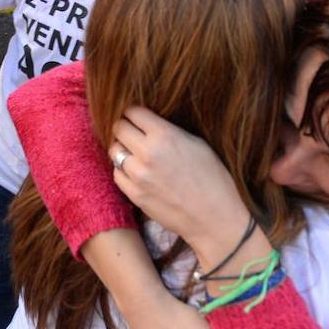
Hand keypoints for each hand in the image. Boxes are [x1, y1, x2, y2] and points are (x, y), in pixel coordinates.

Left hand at [109, 106, 248, 244]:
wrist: (214, 217)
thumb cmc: (213, 178)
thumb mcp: (198, 144)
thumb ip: (169, 130)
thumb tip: (149, 123)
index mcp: (165, 135)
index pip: (133, 111)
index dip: (134, 113)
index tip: (138, 118)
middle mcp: (147, 152)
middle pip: (118, 128)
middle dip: (125, 128)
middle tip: (133, 134)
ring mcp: (138, 175)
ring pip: (114, 151)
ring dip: (123, 150)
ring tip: (135, 154)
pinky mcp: (134, 194)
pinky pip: (117, 174)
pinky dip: (124, 171)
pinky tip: (137, 172)